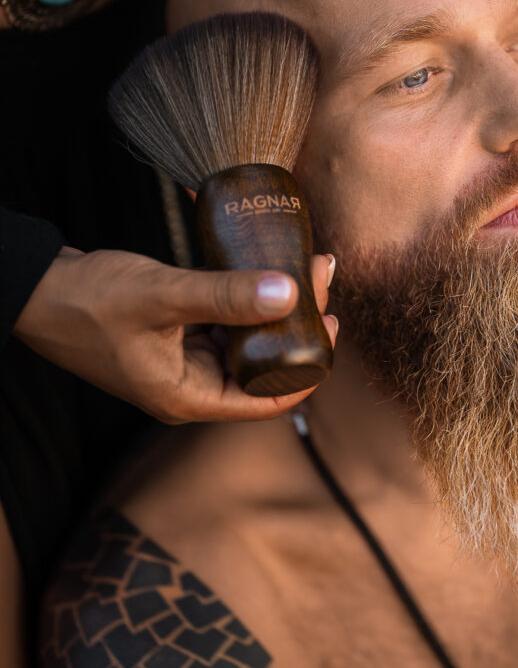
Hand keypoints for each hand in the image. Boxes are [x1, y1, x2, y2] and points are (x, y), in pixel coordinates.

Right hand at [12, 247, 337, 424]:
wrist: (34, 288)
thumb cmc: (86, 302)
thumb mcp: (162, 297)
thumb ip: (224, 296)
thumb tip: (289, 293)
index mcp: (188, 398)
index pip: (269, 400)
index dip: (308, 367)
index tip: (332, 325)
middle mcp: (191, 386)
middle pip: (263, 366)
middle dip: (297, 326)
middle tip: (320, 278)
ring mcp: (184, 361)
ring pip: (247, 341)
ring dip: (274, 308)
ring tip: (303, 267)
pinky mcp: (178, 335)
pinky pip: (225, 323)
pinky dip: (245, 300)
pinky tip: (263, 270)